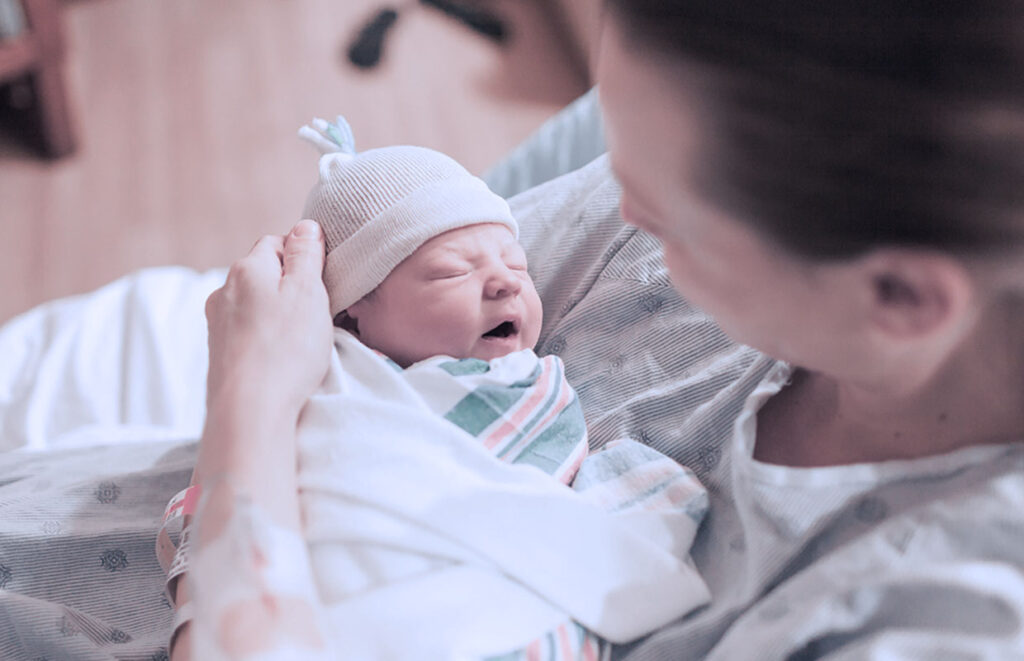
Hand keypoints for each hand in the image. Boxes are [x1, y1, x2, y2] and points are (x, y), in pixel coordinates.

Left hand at [204, 220, 331, 421]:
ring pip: (254, 305)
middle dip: (288, 286)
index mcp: (247, 269)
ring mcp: (218, 324)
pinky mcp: (219, 353)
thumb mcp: (308, 291)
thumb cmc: (286, 349)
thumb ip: (306, 255)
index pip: (277, 243)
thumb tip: (305, 227)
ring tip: (299, 340)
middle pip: (263, 274)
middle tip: (316, 312)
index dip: (302, 258)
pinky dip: (265, 338)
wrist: (249, 409)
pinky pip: (247, 332)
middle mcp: (225, 291)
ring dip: (276, 314)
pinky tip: (280, 358)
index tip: (322, 281)